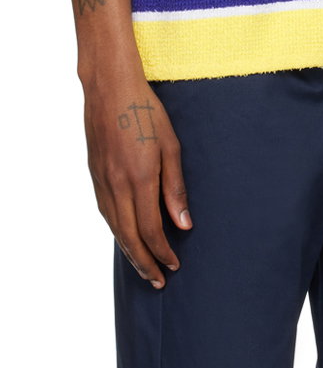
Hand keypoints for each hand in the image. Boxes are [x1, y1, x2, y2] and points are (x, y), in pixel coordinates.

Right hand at [82, 62, 192, 287]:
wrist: (109, 87)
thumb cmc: (145, 109)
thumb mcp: (171, 144)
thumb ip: (175, 187)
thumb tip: (183, 224)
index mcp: (140, 178)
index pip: (151, 229)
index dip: (163, 251)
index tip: (175, 264)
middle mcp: (117, 184)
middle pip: (130, 237)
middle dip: (145, 263)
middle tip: (159, 281)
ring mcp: (102, 180)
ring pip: (114, 228)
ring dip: (129, 251)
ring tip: (143, 267)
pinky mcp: (94, 174)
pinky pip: (105, 212)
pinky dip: (116, 231)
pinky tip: (125, 237)